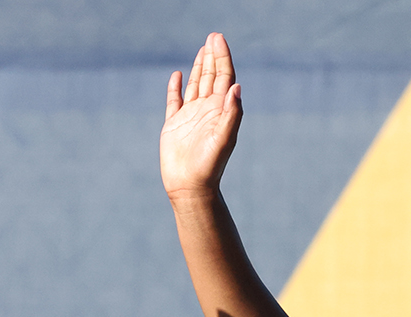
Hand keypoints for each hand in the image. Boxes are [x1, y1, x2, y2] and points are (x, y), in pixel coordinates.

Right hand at [161, 32, 242, 199]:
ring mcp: (190, 116)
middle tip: (213, 36)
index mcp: (220, 110)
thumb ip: (232, 112)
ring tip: (203, 49)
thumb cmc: (210, 165)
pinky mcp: (174, 125)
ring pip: (196, 85)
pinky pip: (175, 101)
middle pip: (211, 77)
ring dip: (200, 67)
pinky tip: (178, 76)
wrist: (191, 186)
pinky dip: (176, 87)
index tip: (218, 39)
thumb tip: (237, 86)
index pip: (224, 77)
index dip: (222, 57)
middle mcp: (207, 110)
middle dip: (213, 56)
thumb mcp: (225, 138)